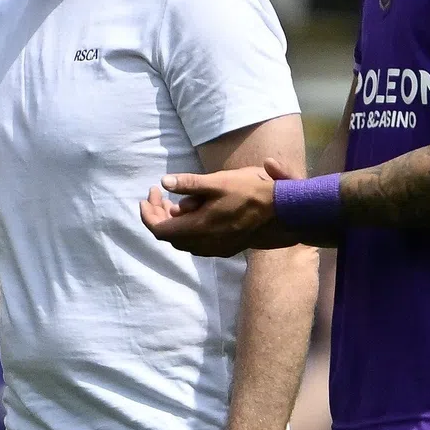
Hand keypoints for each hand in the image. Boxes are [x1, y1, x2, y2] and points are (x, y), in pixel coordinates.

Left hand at [141, 163, 287, 257]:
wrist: (282, 211)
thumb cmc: (250, 192)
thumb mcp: (218, 181)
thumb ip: (189, 184)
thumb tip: (164, 182)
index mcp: (199, 228)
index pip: (160, 230)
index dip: (148, 215)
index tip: (147, 197)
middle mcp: (205, 244)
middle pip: (170, 237)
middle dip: (159, 216)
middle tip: (158, 195)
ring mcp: (216, 248)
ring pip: (184, 240)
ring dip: (174, 223)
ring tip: (173, 201)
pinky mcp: (225, 247)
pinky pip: (198, 242)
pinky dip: (188, 228)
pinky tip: (193, 210)